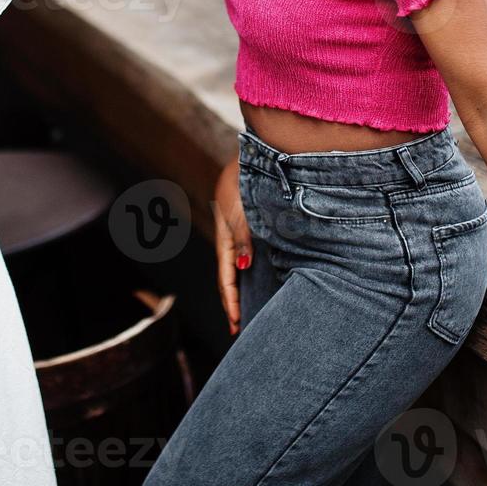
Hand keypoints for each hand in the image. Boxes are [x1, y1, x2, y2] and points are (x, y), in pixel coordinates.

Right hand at [212, 156, 251, 335]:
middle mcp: (231, 240)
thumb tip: (242, 267)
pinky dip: (252, 275)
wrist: (250, 156)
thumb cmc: (243, 181)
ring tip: (250, 312)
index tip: (235, 324)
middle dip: (234, 304)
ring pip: (240, 270)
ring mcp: (241, 235)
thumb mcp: (239, 211)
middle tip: (239, 329)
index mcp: (225, 239)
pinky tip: (262, 281)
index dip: (231, 303)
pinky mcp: (252, 228)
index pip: (226, 279)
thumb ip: (241, 238)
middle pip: (230, 279)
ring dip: (243, 291)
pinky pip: (249, 258)